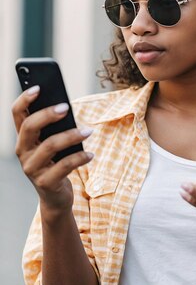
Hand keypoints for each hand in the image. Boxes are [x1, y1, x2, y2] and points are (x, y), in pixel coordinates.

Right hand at [12, 86, 93, 212]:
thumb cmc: (56, 163)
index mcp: (23, 138)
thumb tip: (66, 108)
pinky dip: (79, 158)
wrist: (55, 197)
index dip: (24, 99)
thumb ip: (56, 128)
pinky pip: (64, 166)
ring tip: (88, 131)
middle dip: (47, 114)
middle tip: (66, 107)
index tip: (38, 87)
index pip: (17, 114)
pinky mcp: (45, 183)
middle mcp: (23, 151)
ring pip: (49, 146)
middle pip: (29, 127)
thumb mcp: (53, 144)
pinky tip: (90, 154)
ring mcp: (31, 168)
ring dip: (71, 136)